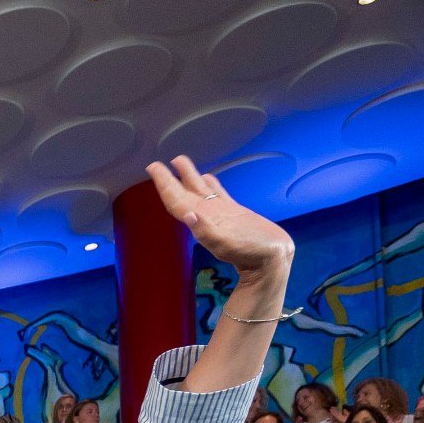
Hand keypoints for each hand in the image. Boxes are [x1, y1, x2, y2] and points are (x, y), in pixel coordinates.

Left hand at [145, 155, 292, 281]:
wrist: (271, 260)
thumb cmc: (251, 252)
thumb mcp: (226, 244)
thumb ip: (207, 231)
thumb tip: (189, 215)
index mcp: (202, 219)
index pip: (177, 199)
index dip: (164, 184)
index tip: (152, 167)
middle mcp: (208, 214)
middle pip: (185, 191)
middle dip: (170, 177)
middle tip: (157, 163)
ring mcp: (221, 212)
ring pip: (200, 189)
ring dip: (188, 176)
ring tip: (179, 162)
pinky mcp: (234, 212)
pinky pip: (218, 193)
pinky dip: (210, 184)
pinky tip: (207, 177)